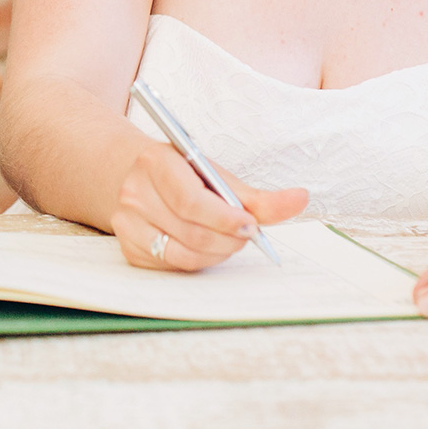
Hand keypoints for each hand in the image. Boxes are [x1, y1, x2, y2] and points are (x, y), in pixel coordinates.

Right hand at [111, 140, 307, 270]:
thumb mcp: (217, 176)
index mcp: (155, 163)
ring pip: (185, 254)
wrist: (138, 177)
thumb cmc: (184, 175)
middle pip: (192, 232)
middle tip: (246, 234)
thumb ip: (258, 196)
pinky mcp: (130, 249)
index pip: (192, 200)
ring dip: (218, 252)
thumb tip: (300, 199)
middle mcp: (134, 193)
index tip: (251, 225)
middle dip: (229, 239)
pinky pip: (174, 265)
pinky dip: (199, 260)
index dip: (226, 219)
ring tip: (228, 240)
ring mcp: (127, 223)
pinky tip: (205, 246)